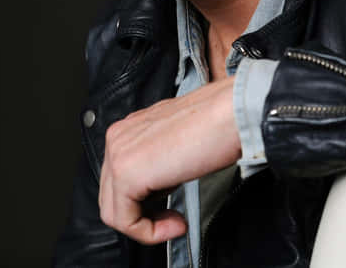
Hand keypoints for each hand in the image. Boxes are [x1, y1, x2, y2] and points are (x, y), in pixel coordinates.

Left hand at [98, 76, 240, 243]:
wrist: (233, 113)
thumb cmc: (219, 122)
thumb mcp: (179, 142)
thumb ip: (162, 158)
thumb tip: (162, 182)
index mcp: (130, 127)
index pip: (120, 178)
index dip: (146, 202)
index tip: (172, 211)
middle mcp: (119, 136)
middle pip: (112, 196)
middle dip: (143, 216)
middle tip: (174, 221)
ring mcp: (119, 153)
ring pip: (114, 211)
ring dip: (146, 226)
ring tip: (175, 224)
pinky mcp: (127, 173)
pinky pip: (124, 219)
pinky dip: (148, 232)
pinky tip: (175, 224)